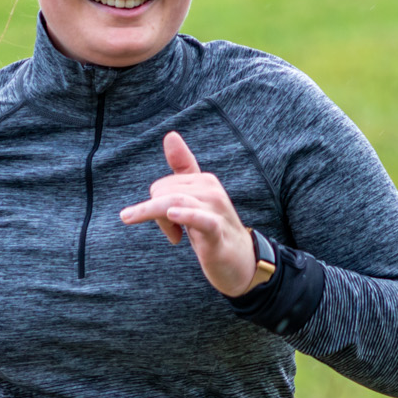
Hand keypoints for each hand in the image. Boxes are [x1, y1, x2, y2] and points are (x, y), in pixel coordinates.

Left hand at [120, 131, 257, 296]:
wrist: (242, 262)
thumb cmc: (213, 230)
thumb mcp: (196, 199)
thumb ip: (184, 168)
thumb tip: (170, 134)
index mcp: (204, 181)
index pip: (161, 186)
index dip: (155, 208)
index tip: (169, 224)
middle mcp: (211, 190)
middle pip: (162, 193)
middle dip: (157, 217)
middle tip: (175, 236)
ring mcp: (215, 210)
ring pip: (173, 202)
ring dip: (160, 220)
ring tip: (172, 238)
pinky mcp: (217, 232)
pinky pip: (199, 219)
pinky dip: (185, 216)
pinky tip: (172, 215)